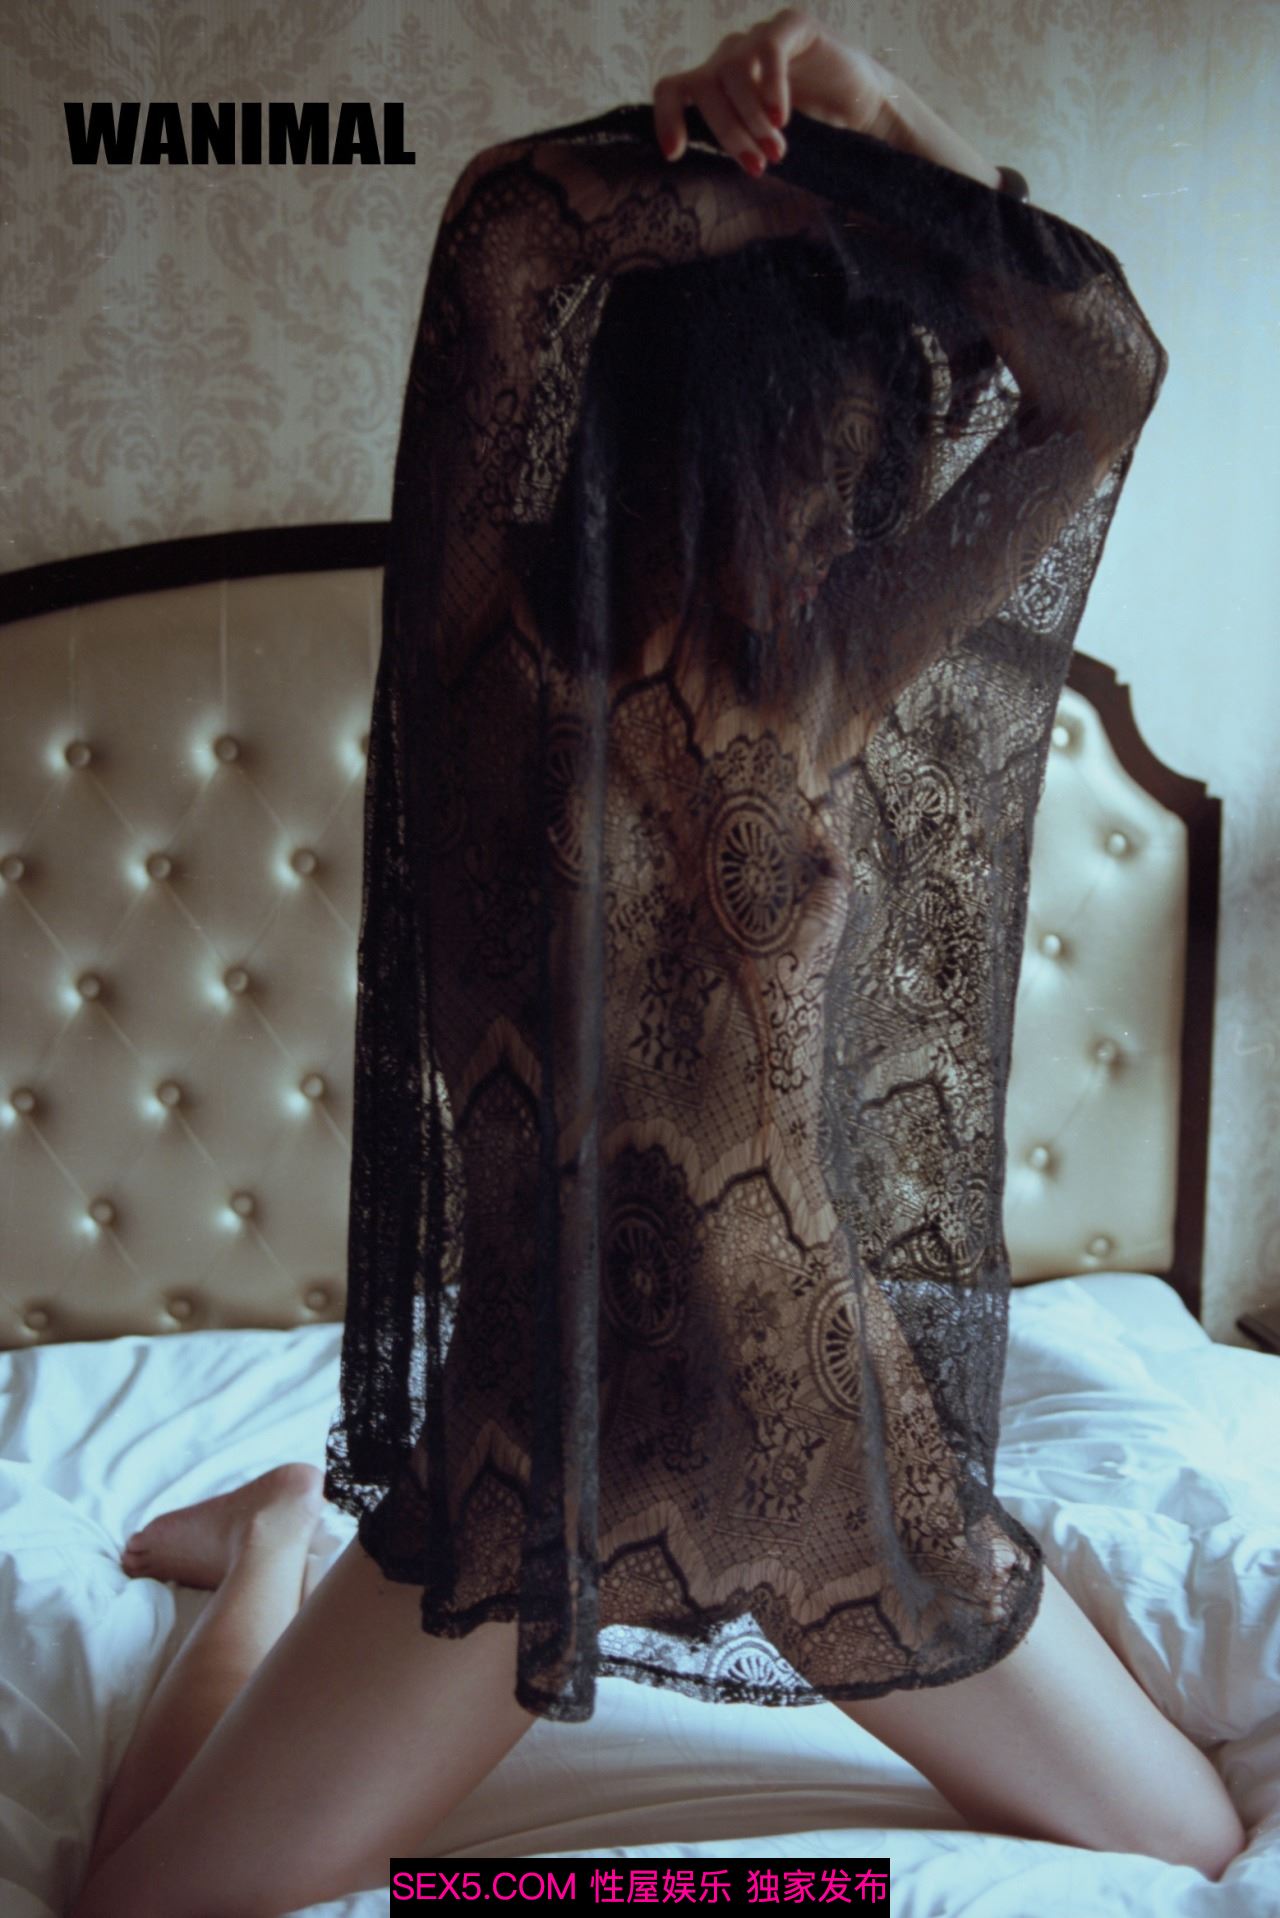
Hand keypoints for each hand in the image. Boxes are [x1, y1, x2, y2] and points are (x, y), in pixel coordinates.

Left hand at [653, 9, 886, 174]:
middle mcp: (731, 57)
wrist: (865, 107)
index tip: (674, 154)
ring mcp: (759, 38)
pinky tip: (782, 118)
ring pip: (732, 71)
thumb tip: (705, 201)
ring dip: (751, 117)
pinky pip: (768, 48)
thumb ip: (738, 154)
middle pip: (704, 87)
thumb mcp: (764, 148)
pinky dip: (771, 85)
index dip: (666, 118)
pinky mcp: (792, 25)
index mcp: (717, 85)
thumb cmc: (811, 134)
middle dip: (727, 133)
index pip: (674, 90)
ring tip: (777, 151)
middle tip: (756, 167)